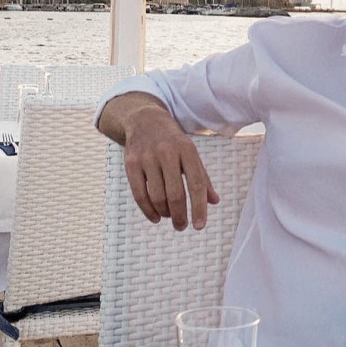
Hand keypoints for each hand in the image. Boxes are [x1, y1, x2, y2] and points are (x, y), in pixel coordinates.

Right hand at [101, 94, 218, 230]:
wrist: (144, 120)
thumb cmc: (173, 141)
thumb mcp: (191, 154)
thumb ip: (203, 177)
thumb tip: (214, 201)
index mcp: (187, 150)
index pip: (196, 184)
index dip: (199, 207)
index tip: (200, 226)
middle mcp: (167, 152)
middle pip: (175, 194)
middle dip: (180, 216)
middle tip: (182, 226)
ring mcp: (147, 157)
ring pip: (157, 196)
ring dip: (165, 213)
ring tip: (170, 216)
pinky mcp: (131, 163)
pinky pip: (139, 194)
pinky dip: (148, 210)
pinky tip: (156, 217)